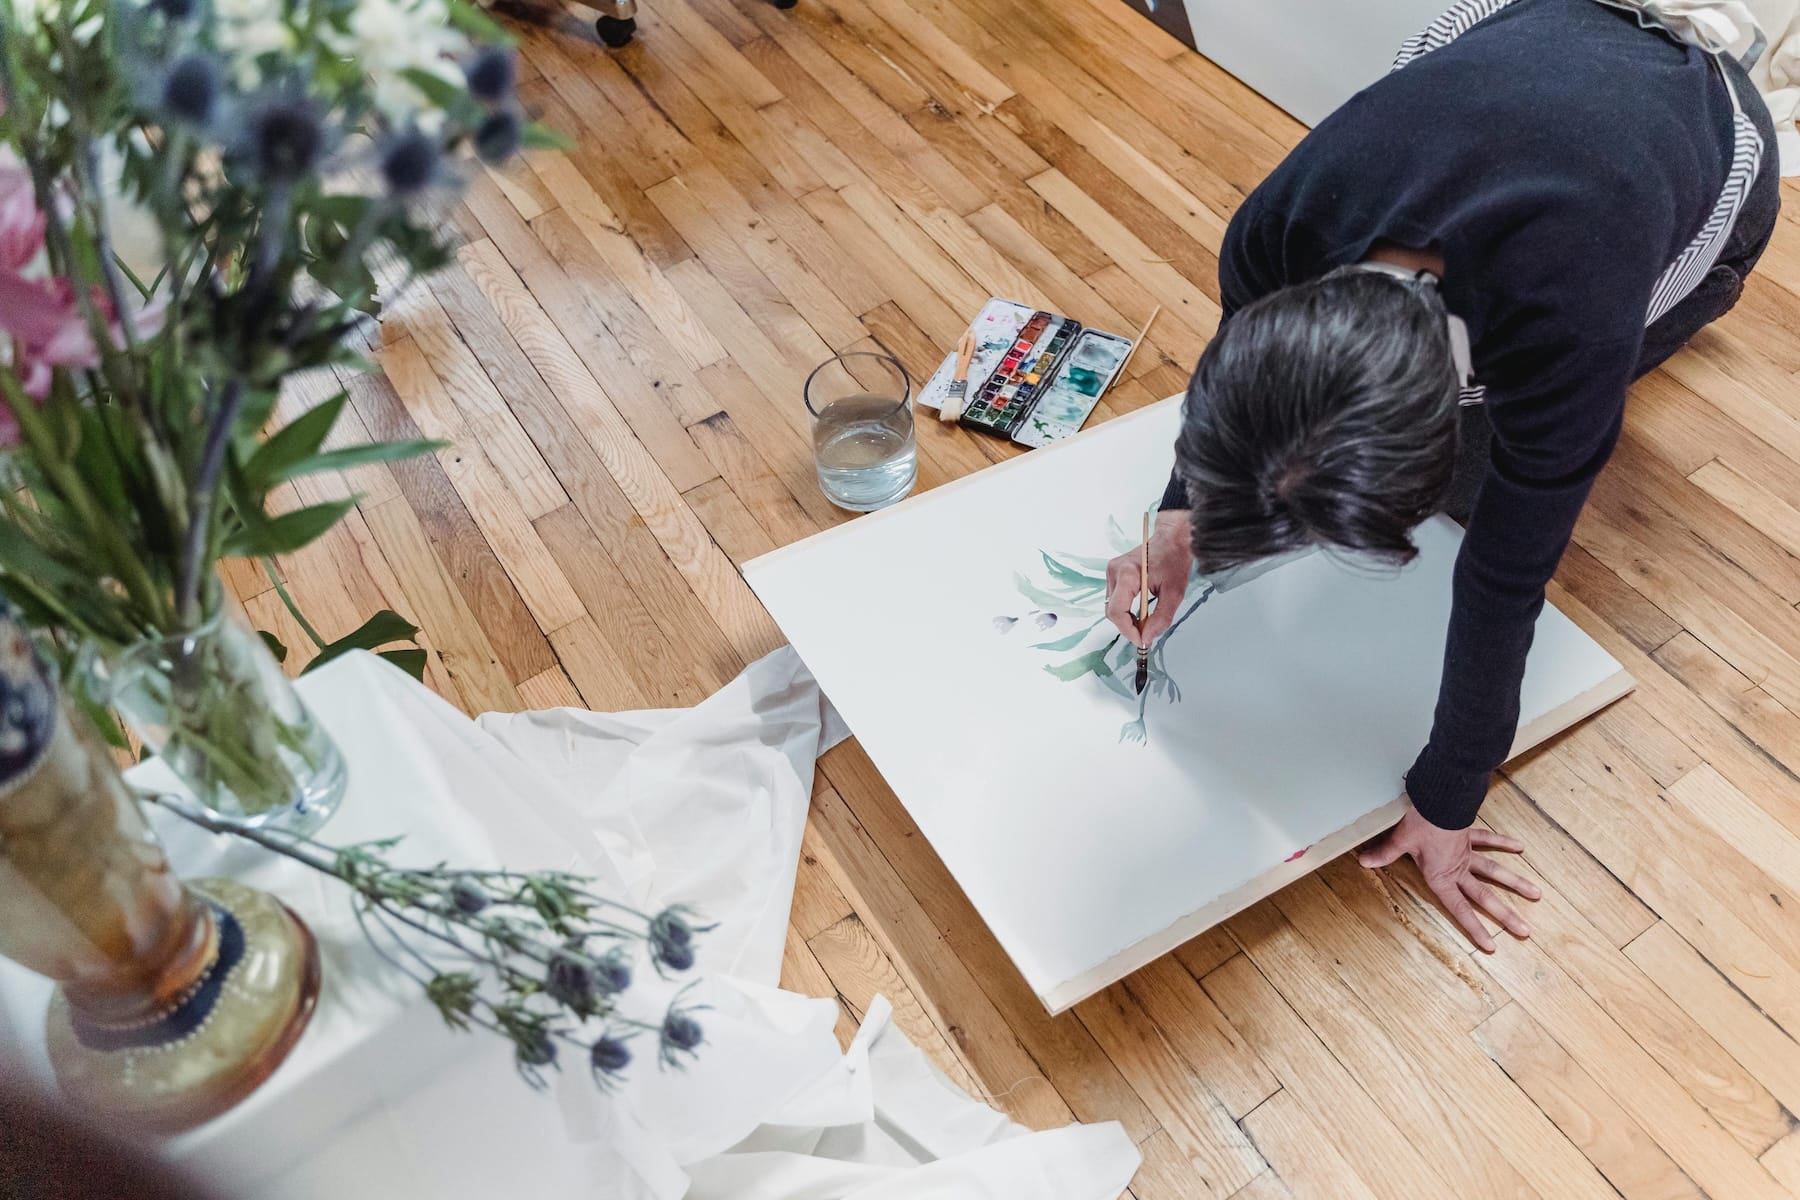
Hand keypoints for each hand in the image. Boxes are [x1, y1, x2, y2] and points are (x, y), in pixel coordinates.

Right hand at [1106, 510, 1193, 647]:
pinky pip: (1115, 599)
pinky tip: (1140, 611)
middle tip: (1146, 634)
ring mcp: (1112, 571)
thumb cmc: (1175, 559)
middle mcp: (1114, 571)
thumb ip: (1161, 618)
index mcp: (1127, 573)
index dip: (1128, 630)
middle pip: (1112, 611)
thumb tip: (1147, 637)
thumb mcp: (1175, 593)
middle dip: (1128, 627)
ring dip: (1127, 619)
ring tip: (1145, 622)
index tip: (1142, 640)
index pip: (1117, 612)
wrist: (1172, 537)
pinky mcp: (1114, 573)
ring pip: (1112, 607)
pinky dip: (1126, 609)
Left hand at [1356, 801, 1540, 952]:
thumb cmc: (1420, 821)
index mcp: (1442, 876)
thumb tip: (1364, 861)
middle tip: (1525, 931)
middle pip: (1485, 897)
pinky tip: (1520, 847)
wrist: (1437, 798)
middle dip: (1505, 916)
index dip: (1475, 929)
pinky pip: (1488, 840)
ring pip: (1495, 871)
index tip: (1491, 947)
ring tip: (1537, 894)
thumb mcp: (1400, 841)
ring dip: (1516, 883)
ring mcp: (1467, 852)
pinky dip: (1503, 842)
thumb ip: (1384, 854)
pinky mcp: (1469, 835)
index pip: (1460, 909)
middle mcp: (1458, 868)